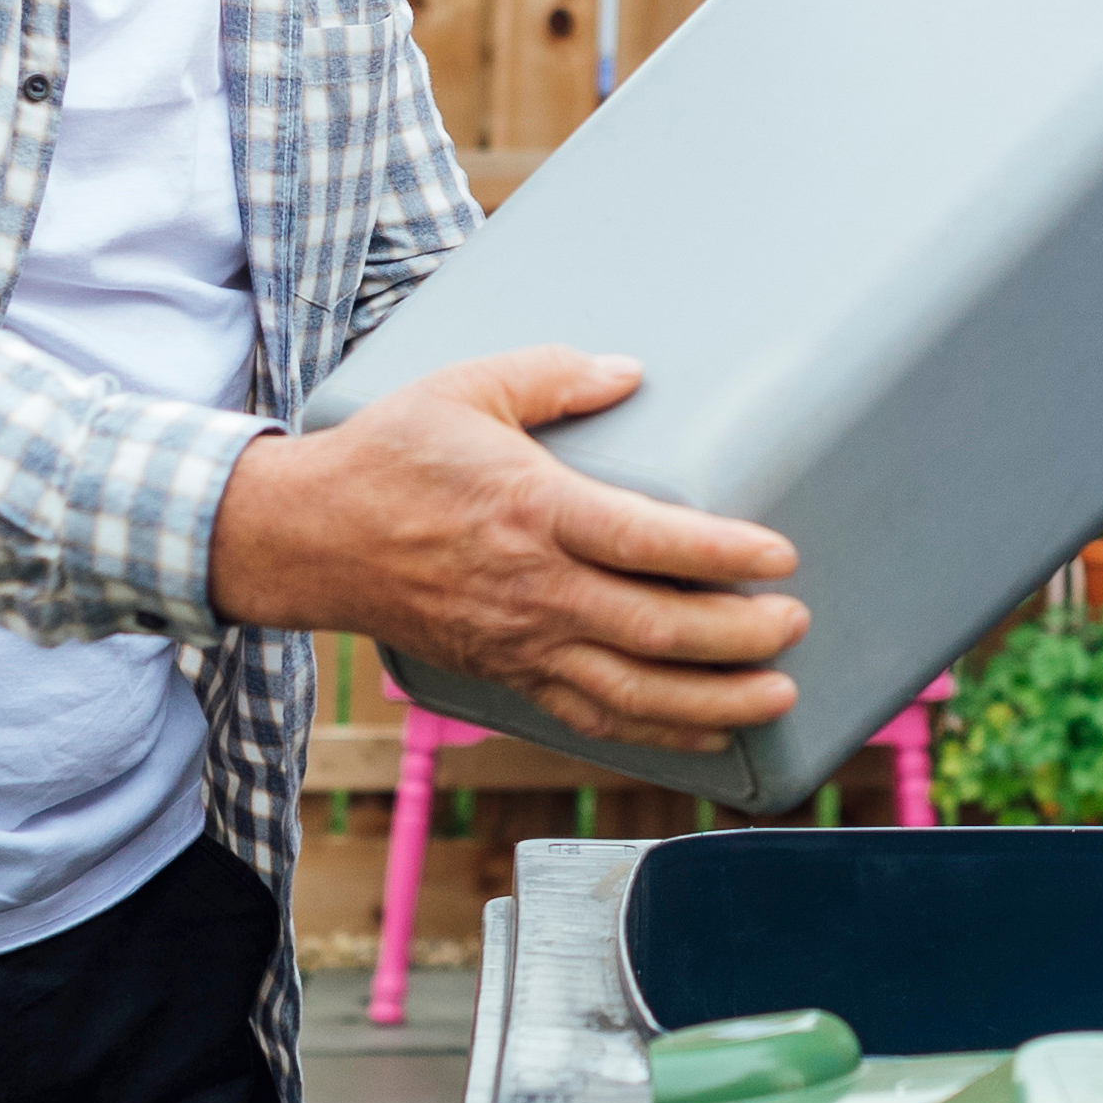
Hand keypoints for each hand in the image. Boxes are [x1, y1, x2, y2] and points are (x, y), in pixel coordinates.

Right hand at [207, 345, 803, 753]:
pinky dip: (656, 732)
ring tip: (779, 696)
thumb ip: (554, 374)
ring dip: (713, 701)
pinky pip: (592, 716)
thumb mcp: (465, 386)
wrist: (307, 537)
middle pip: (654, 628)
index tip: (779, 556)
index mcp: (533, 509)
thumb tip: (631, 371)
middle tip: (795, 624)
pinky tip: (710, 731)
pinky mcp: (507, 673)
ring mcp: (520, 641)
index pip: (644, 541)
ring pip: (632, 690)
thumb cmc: (390, 455)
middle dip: (738, 637)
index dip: (719, 553)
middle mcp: (533, 587)